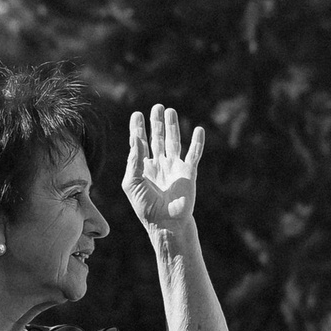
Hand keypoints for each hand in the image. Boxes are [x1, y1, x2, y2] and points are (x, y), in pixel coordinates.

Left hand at [124, 104, 204, 236]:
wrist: (166, 223)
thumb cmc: (146, 207)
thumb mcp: (132, 183)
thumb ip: (134, 160)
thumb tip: (137, 139)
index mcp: (143, 168)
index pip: (140, 144)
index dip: (138, 129)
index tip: (137, 115)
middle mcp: (159, 165)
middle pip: (158, 138)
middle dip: (156, 123)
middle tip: (156, 107)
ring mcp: (174, 168)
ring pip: (174, 142)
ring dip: (172, 126)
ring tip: (170, 111)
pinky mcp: (188, 173)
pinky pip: (194, 154)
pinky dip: (197, 142)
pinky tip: (198, 129)